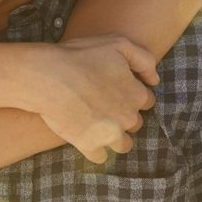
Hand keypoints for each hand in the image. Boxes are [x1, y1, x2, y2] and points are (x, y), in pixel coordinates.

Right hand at [23, 35, 158, 163]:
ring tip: (99, 124)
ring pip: (123, 144)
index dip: (133, 94)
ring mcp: (109, 134)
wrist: (47, 76)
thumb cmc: (81, 56)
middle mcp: (127, 117)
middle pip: (135, 123)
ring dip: (115, 136)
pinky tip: (87, 136)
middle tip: (105, 105)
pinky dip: (96, 149)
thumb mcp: (119, 44)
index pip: (146, 101)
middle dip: (124, 116)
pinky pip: (101, 157)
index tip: (118, 90)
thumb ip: (144, 60)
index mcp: (136, 94)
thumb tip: (154, 80)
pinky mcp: (89, 145)